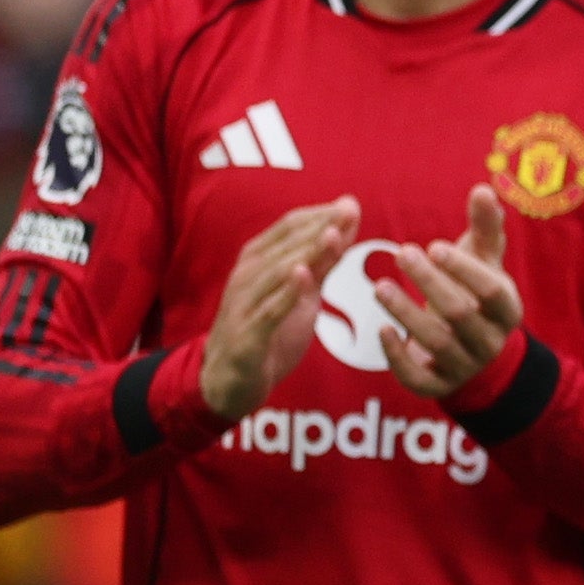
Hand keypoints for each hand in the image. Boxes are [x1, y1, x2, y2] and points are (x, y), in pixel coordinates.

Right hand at [201, 198, 360, 419]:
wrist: (232, 380)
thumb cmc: (271, 329)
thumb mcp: (303, 291)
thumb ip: (325, 258)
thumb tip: (349, 218)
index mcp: (258, 261)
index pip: (288, 228)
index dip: (319, 215)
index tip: (351, 204)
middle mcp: (247, 277)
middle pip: (285, 246)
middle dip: (318, 227)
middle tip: (348, 211)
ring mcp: (243, 306)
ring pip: (276, 273)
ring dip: (305, 253)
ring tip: (332, 235)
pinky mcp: (246, 337)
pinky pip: (268, 312)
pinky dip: (285, 294)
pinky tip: (304, 276)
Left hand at [374, 185, 521, 399]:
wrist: (474, 348)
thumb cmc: (476, 292)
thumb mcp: (484, 260)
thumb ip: (485, 226)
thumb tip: (483, 188)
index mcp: (508, 310)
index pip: (491, 291)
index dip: (462, 269)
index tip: (432, 246)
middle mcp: (490, 341)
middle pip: (460, 314)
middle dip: (428, 283)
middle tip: (401, 253)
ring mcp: (465, 366)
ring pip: (436, 343)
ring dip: (406, 313)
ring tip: (380, 286)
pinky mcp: (437, 386)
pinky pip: (417, 378)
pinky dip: (397, 355)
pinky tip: (380, 330)